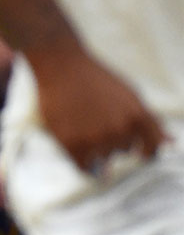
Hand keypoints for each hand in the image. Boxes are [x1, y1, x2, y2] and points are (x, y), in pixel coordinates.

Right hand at [32, 47, 166, 171]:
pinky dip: (83, 161)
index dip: (144, 151)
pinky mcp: (73, 144)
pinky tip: (77, 145)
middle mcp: (119, 131)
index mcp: (138, 118)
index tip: (136, 150)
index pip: (150, 151)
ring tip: (82, 122)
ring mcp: (96, 138)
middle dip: (111, 139)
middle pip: (122, 151)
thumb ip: (152, 123)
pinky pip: (84, 167)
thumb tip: (171, 144)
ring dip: (94, 147)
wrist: (62, 67)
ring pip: (103, 158)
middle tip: (95, 117)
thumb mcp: (132, 97)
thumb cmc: (97, 81)